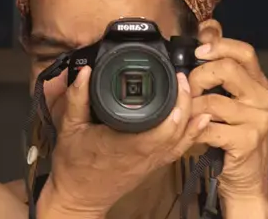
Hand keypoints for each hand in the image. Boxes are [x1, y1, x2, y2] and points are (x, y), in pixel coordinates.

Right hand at [40, 68, 210, 218]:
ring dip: (190, 118)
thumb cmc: (74, 165)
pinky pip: (177, 150)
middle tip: (182, 78)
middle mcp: (143, 155)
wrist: (79, 196)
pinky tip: (199, 122)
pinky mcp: (152, 166)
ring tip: (193, 94)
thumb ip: (77, 98)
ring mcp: (150, 163)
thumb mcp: (69, 127)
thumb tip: (84, 71)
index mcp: (124, 144)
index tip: (174, 79)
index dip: (175, 105)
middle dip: (185, 103)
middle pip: (176, 131)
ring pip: (181, 142)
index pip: (160, 128)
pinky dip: (191, 135)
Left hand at [190, 39, 267, 209]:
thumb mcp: (228, 97)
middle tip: (188, 89)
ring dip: (191, 108)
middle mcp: (263, 98)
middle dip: (198, 76)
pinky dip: (194, 129)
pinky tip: (194, 132)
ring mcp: (258, 120)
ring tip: (187, 115)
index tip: (197, 49)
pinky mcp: (248, 141)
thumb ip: (219, 64)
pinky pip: (209, 127)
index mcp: (258, 82)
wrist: (246, 178)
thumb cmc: (231, 133)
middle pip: (227, 69)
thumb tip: (207, 27)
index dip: (219, 45)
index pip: (244, 51)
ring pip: (213, 100)